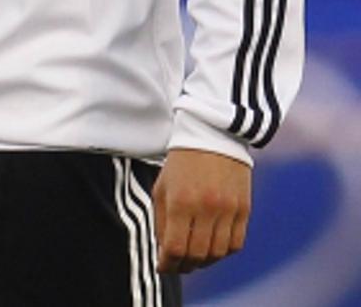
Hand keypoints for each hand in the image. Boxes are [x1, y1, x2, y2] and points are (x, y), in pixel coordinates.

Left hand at [153, 148, 251, 272]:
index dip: (168, 264)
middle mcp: (206, 208)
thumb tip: (164, 252)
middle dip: (185, 266)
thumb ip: (161, 222)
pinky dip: (224, 252)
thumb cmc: (181, 164)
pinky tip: (213, 249)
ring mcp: (228, 210)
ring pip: (218, 253)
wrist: (212, 137)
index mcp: (180, 202)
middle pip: (197, 254)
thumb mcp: (162, 188)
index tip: (163, 268)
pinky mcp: (244, 209)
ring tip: (194, 259)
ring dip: (204, 262)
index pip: (175, 247)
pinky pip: (236, 243)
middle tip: (178, 266)